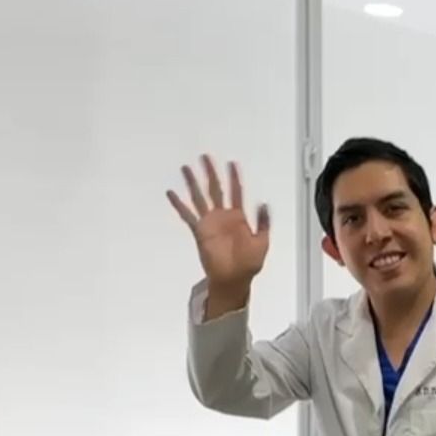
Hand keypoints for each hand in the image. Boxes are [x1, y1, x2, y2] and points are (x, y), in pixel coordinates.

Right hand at [167, 156, 269, 298]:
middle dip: (211, 173)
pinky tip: (171, 194)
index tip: (232, 162)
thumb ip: (263, 222)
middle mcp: (222, 215)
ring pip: (200, 198)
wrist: (234, 279)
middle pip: (215, 189)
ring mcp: (210, 222)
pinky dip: (179, 205)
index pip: (236, 191)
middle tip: (205, 156)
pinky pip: (187, 215)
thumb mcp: (263, 241)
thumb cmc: (250, 262)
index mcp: (239, 216)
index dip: (234, 177)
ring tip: (185, 168)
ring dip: (193, 183)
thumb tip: (264, 203)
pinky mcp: (199, 231)